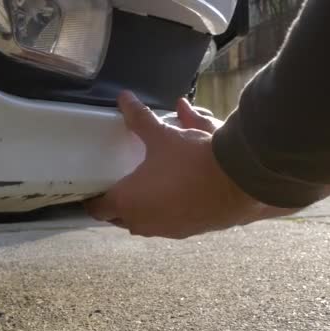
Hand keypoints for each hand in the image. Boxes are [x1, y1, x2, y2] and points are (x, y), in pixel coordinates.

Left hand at [85, 91, 265, 238]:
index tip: (92, 190)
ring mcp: (166, 231)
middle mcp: (143, 222)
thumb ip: (139, 118)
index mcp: (128, 202)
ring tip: (143, 192)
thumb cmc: (191, 160)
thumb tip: (123, 97)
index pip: (98, 209)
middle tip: (117, 187)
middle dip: (116, 206)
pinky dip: (164, 213)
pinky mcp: (187, 232)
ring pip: (144, 224)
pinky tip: (172, 197)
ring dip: (141, 210)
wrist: (238, 183)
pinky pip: (166, 225)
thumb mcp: (163, 136)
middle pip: (120, 219)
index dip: (92, 199)